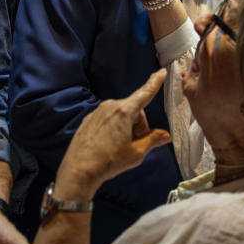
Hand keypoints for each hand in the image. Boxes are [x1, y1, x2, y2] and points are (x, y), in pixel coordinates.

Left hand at [56, 70, 170, 196]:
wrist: (79, 171)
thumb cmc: (108, 162)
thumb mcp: (136, 153)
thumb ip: (152, 140)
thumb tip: (165, 136)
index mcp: (124, 111)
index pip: (145, 93)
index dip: (155, 83)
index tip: (162, 72)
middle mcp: (110, 106)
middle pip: (134, 112)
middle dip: (139, 126)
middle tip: (135, 146)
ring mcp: (97, 112)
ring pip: (121, 116)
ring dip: (126, 128)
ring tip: (120, 148)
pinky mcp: (89, 120)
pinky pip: (108, 120)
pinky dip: (113, 130)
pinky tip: (108, 147)